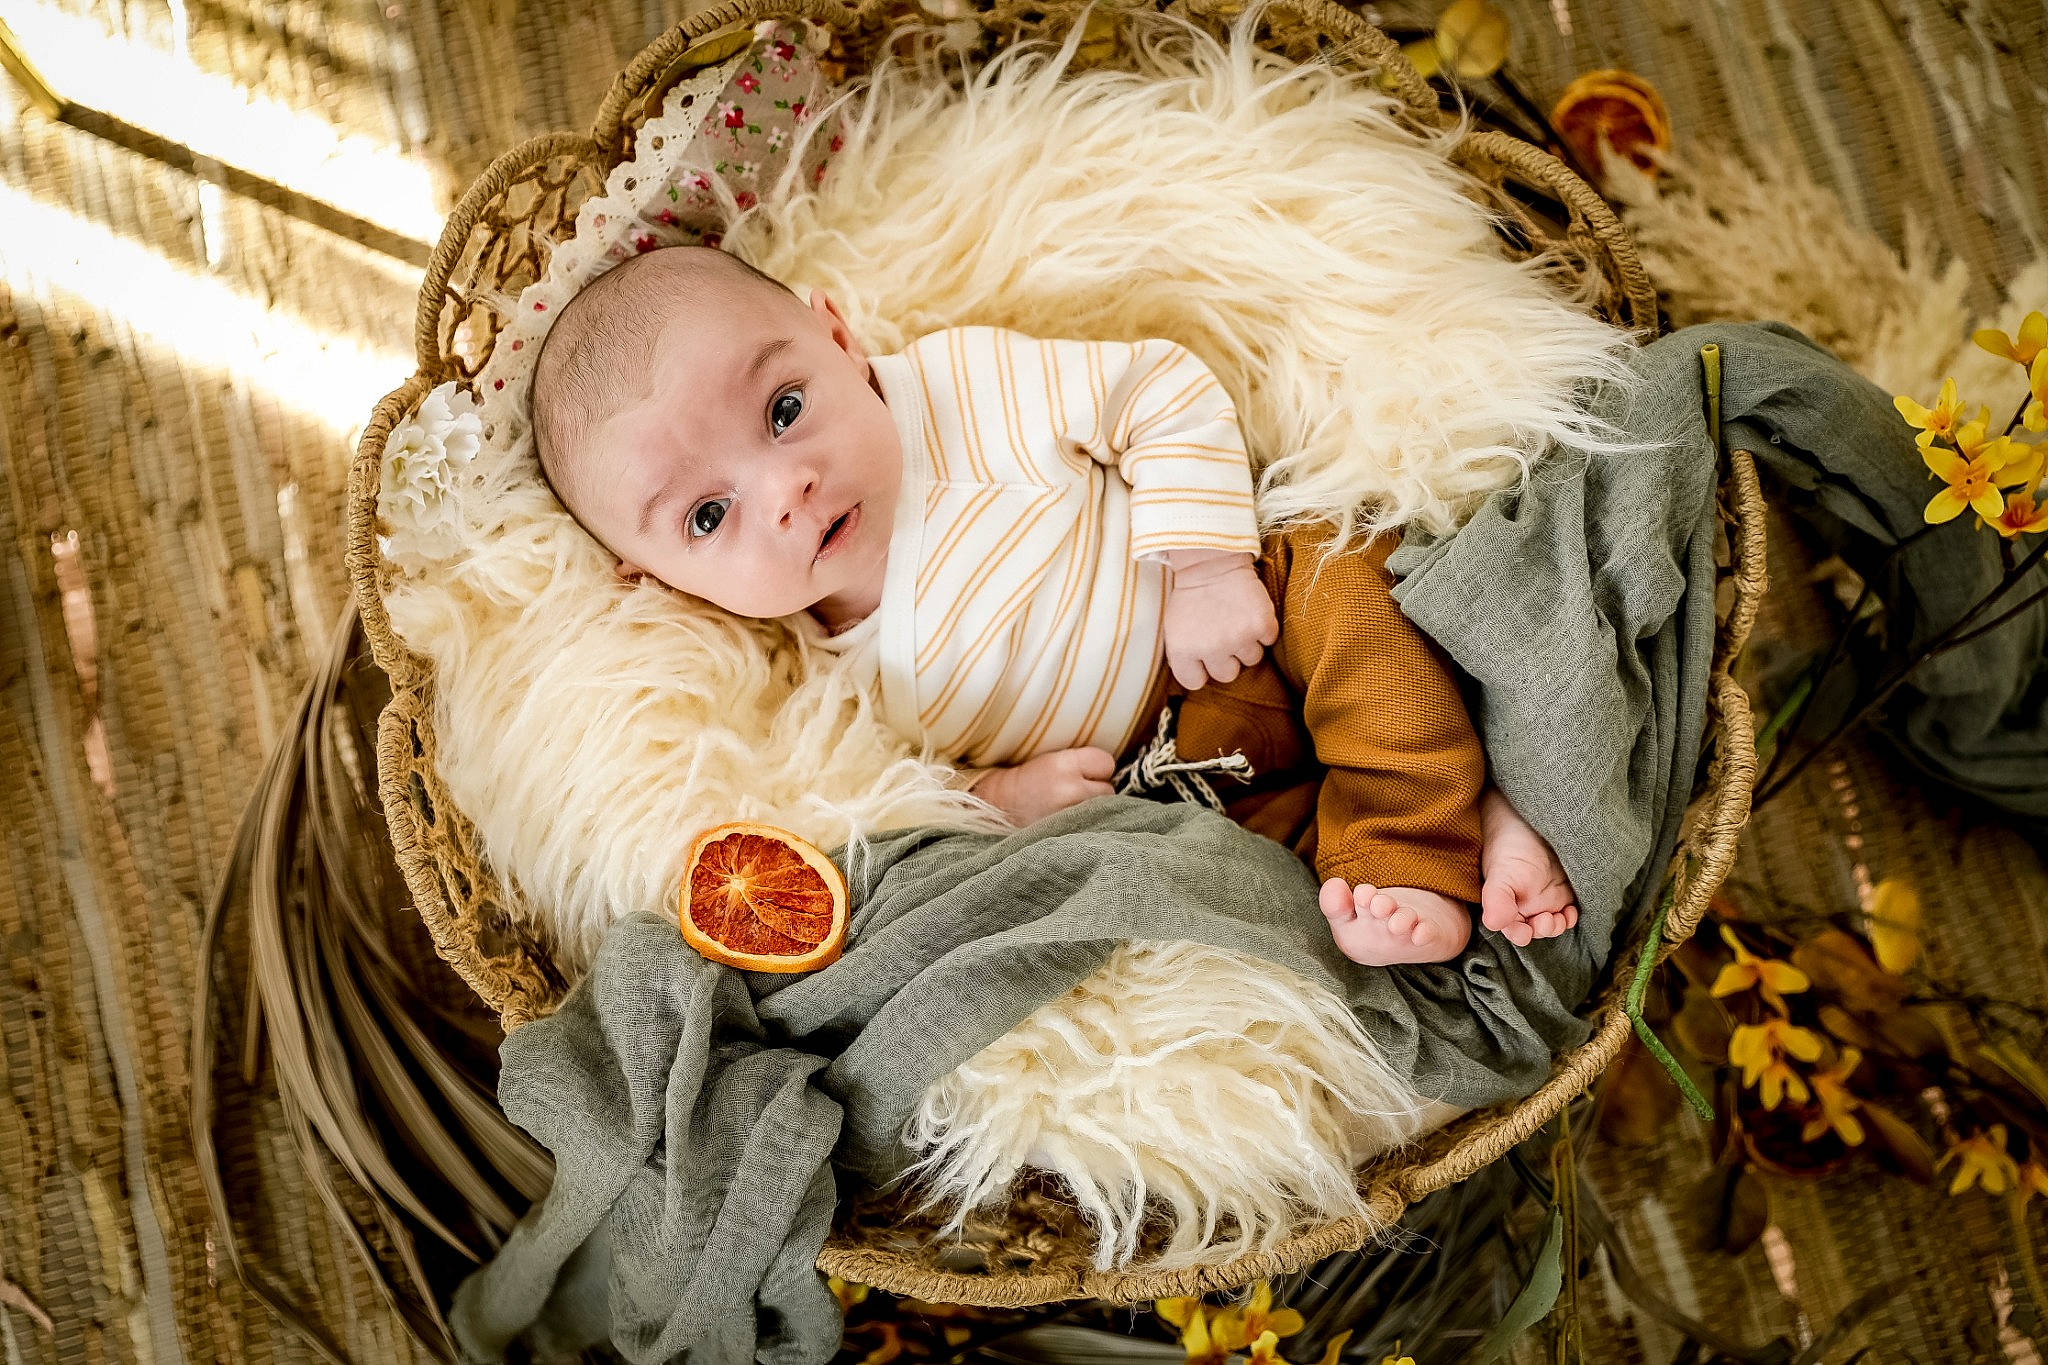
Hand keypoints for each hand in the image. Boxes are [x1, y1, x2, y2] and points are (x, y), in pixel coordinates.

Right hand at [969, 747, 1116, 825]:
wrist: (1000, 807)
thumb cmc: (1029, 780)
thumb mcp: (1054, 760)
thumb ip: (1083, 763)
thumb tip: (1114, 771)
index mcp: (1064, 764)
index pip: (1106, 763)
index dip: (1097, 769)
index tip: (1084, 773)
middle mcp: (1070, 790)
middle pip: (1108, 790)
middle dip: (1096, 791)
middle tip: (1073, 793)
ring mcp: (1069, 816)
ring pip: (1102, 812)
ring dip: (1093, 810)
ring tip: (1070, 808)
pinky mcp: (1068, 835)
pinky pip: (1093, 828)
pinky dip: (1087, 825)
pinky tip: (1070, 822)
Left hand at [1161, 551, 1277, 688]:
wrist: (1212, 562)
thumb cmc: (1191, 597)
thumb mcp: (1173, 629)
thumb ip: (1183, 657)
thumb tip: (1198, 678)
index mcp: (1183, 651)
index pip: (1195, 682)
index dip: (1201, 668)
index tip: (1204, 653)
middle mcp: (1211, 648)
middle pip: (1227, 675)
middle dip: (1227, 657)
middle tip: (1223, 632)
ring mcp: (1238, 637)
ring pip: (1251, 659)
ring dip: (1247, 642)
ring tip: (1236, 619)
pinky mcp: (1261, 624)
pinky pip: (1268, 640)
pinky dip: (1264, 627)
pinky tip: (1249, 611)